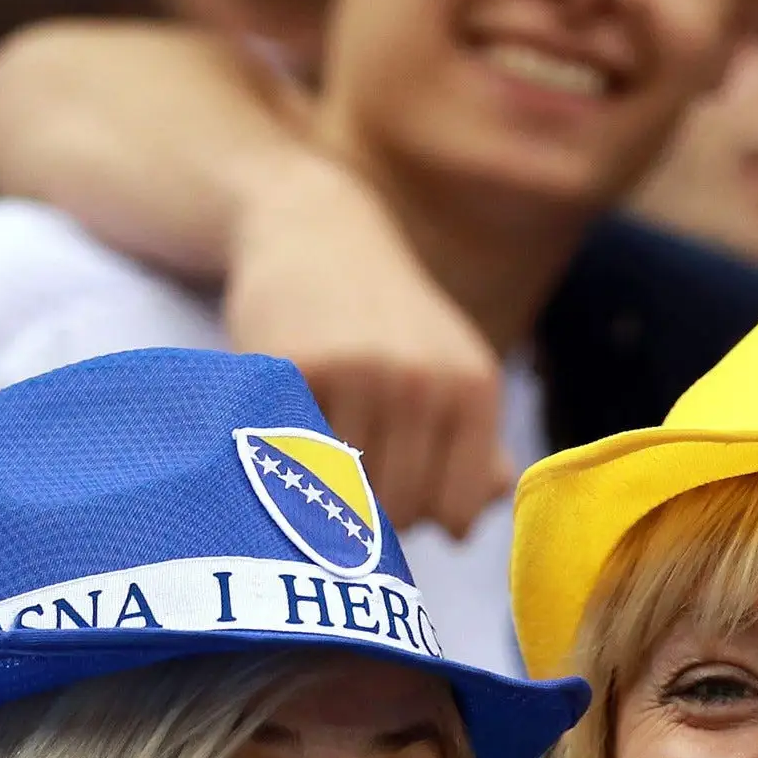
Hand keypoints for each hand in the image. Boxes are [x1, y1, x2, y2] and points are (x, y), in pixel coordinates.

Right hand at [223, 151, 513, 539]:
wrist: (314, 231)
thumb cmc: (385, 321)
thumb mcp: (448, 370)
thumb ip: (474, 450)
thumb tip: (468, 526)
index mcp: (473, 387)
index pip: (454, 514)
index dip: (422, 520)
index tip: (397, 496)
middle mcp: (425, 380)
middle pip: (399, 511)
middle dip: (371, 513)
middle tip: (345, 474)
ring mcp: (360, 373)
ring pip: (345, 495)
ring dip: (323, 490)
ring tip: (313, 447)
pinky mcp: (294, 369)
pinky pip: (293, 460)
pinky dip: (283, 459)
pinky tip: (286, 424)